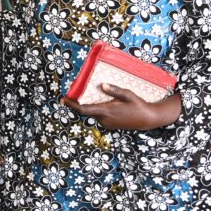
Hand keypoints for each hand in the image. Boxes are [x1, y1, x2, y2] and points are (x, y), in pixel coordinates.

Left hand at [63, 85, 180, 130]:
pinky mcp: (109, 125)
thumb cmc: (138, 105)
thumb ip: (114, 91)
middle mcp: (104, 119)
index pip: (83, 109)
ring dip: (90, 106)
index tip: (63, 99)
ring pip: (93, 113)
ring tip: (88, 95)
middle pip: (86, 111)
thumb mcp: (127, 95)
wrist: (147, 119)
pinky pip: (99, 116)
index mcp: (106, 111)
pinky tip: (101, 102)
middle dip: (79, 103)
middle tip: (73, 94)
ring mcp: (106, 124)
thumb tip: (102, 85)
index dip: (71, 105)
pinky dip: (96, 109)